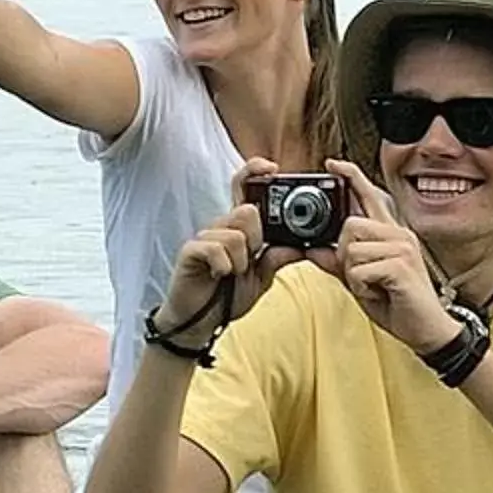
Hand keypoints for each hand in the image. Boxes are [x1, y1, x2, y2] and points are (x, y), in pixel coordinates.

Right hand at [149, 160, 310, 350]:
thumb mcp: (262, 278)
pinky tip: (218, 275)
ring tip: (232, 274)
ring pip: (235, 232)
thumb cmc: (226, 297)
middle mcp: (221, 227)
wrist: (199, 323)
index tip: (273, 168)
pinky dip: (224, 265)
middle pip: (247, 210)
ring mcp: (204, 237)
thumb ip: (278, 258)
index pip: (245, 188)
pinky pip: (215, 248)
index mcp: (238, 229)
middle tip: (250, 259)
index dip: (255, 172)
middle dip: (256, 238)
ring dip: (241, 260)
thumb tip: (302, 245)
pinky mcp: (190, 251)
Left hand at [323, 158, 462, 352]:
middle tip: (361, 278)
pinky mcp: (400, 265)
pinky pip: (358, 270)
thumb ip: (338, 264)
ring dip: (353, 276)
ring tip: (373, 288)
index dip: (350, 177)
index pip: (369, 196)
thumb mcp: (361, 283)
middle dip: (344, 255)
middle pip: (349, 225)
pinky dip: (361, 287)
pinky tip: (379, 294)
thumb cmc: (399, 306)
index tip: (332, 163)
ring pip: (350, 249)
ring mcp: (402, 247)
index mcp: (391, 233)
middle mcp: (398, 234)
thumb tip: (313, 249)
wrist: (429, 331)